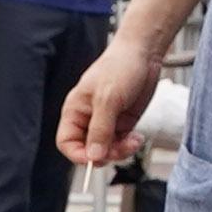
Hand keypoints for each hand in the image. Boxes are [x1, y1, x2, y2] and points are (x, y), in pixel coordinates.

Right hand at [60, 46, 155, 165]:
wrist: (144, 53)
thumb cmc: (120, 66)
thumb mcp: (108, 99)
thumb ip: (100, 129)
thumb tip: (94, 157)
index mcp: (75, 111)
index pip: (66, 143)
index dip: (78, 155)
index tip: (96, 159)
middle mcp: (88, 119)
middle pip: (88, 150)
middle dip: (105, 154)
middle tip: (120, 149)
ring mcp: (106, 122)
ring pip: (107, 150)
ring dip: (120, 151)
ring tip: (133, 141)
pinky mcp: (122, 123)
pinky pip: (121, 143)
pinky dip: (129, 145)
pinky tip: (138, 137)